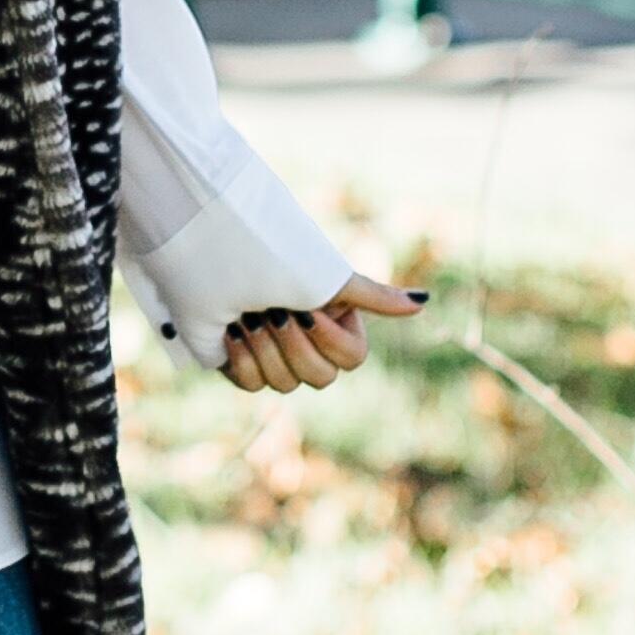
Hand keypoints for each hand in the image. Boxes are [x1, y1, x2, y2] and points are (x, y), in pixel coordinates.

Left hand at [221, 271, 425, 397]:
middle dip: (294, 343)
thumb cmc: (273, 257)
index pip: (351, 358)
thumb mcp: (325, 276)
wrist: (212, 248)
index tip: (307, 308)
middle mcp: (307, 343)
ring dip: (265, 348)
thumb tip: (423, 303)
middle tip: (272, 311)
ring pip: (285, 385)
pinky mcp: (242, 365)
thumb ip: (373, 295)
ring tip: (247, 315)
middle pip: (321, 378)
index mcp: (332, 322)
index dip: (328, 339)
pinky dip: (241, 358)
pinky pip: (251, 384)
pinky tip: (230, 331)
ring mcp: (274, 357)